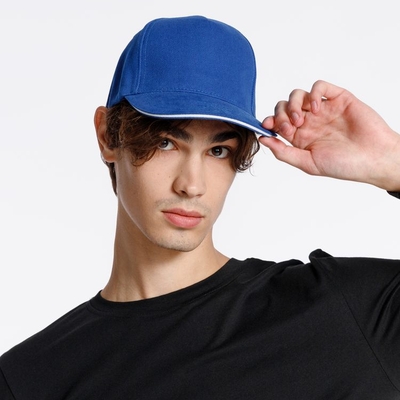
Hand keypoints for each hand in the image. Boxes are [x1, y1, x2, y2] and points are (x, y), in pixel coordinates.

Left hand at [261, 80, 399, 190]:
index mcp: (300, 137)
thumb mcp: (308, 163)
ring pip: (298, 95)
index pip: (277, 122)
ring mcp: (323, 110)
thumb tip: (262, 139)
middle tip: (290, 127)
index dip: (270, 122)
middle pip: (284, 107)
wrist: (374, 159)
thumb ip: (284, 152)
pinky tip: (316, 108)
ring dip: (293, 104)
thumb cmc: (344, 165)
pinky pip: (319, 87)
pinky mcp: (338, 99)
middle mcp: (310, 122)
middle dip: (281, 114)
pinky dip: (313, 93)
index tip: (269, 126)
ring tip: (302, 120)